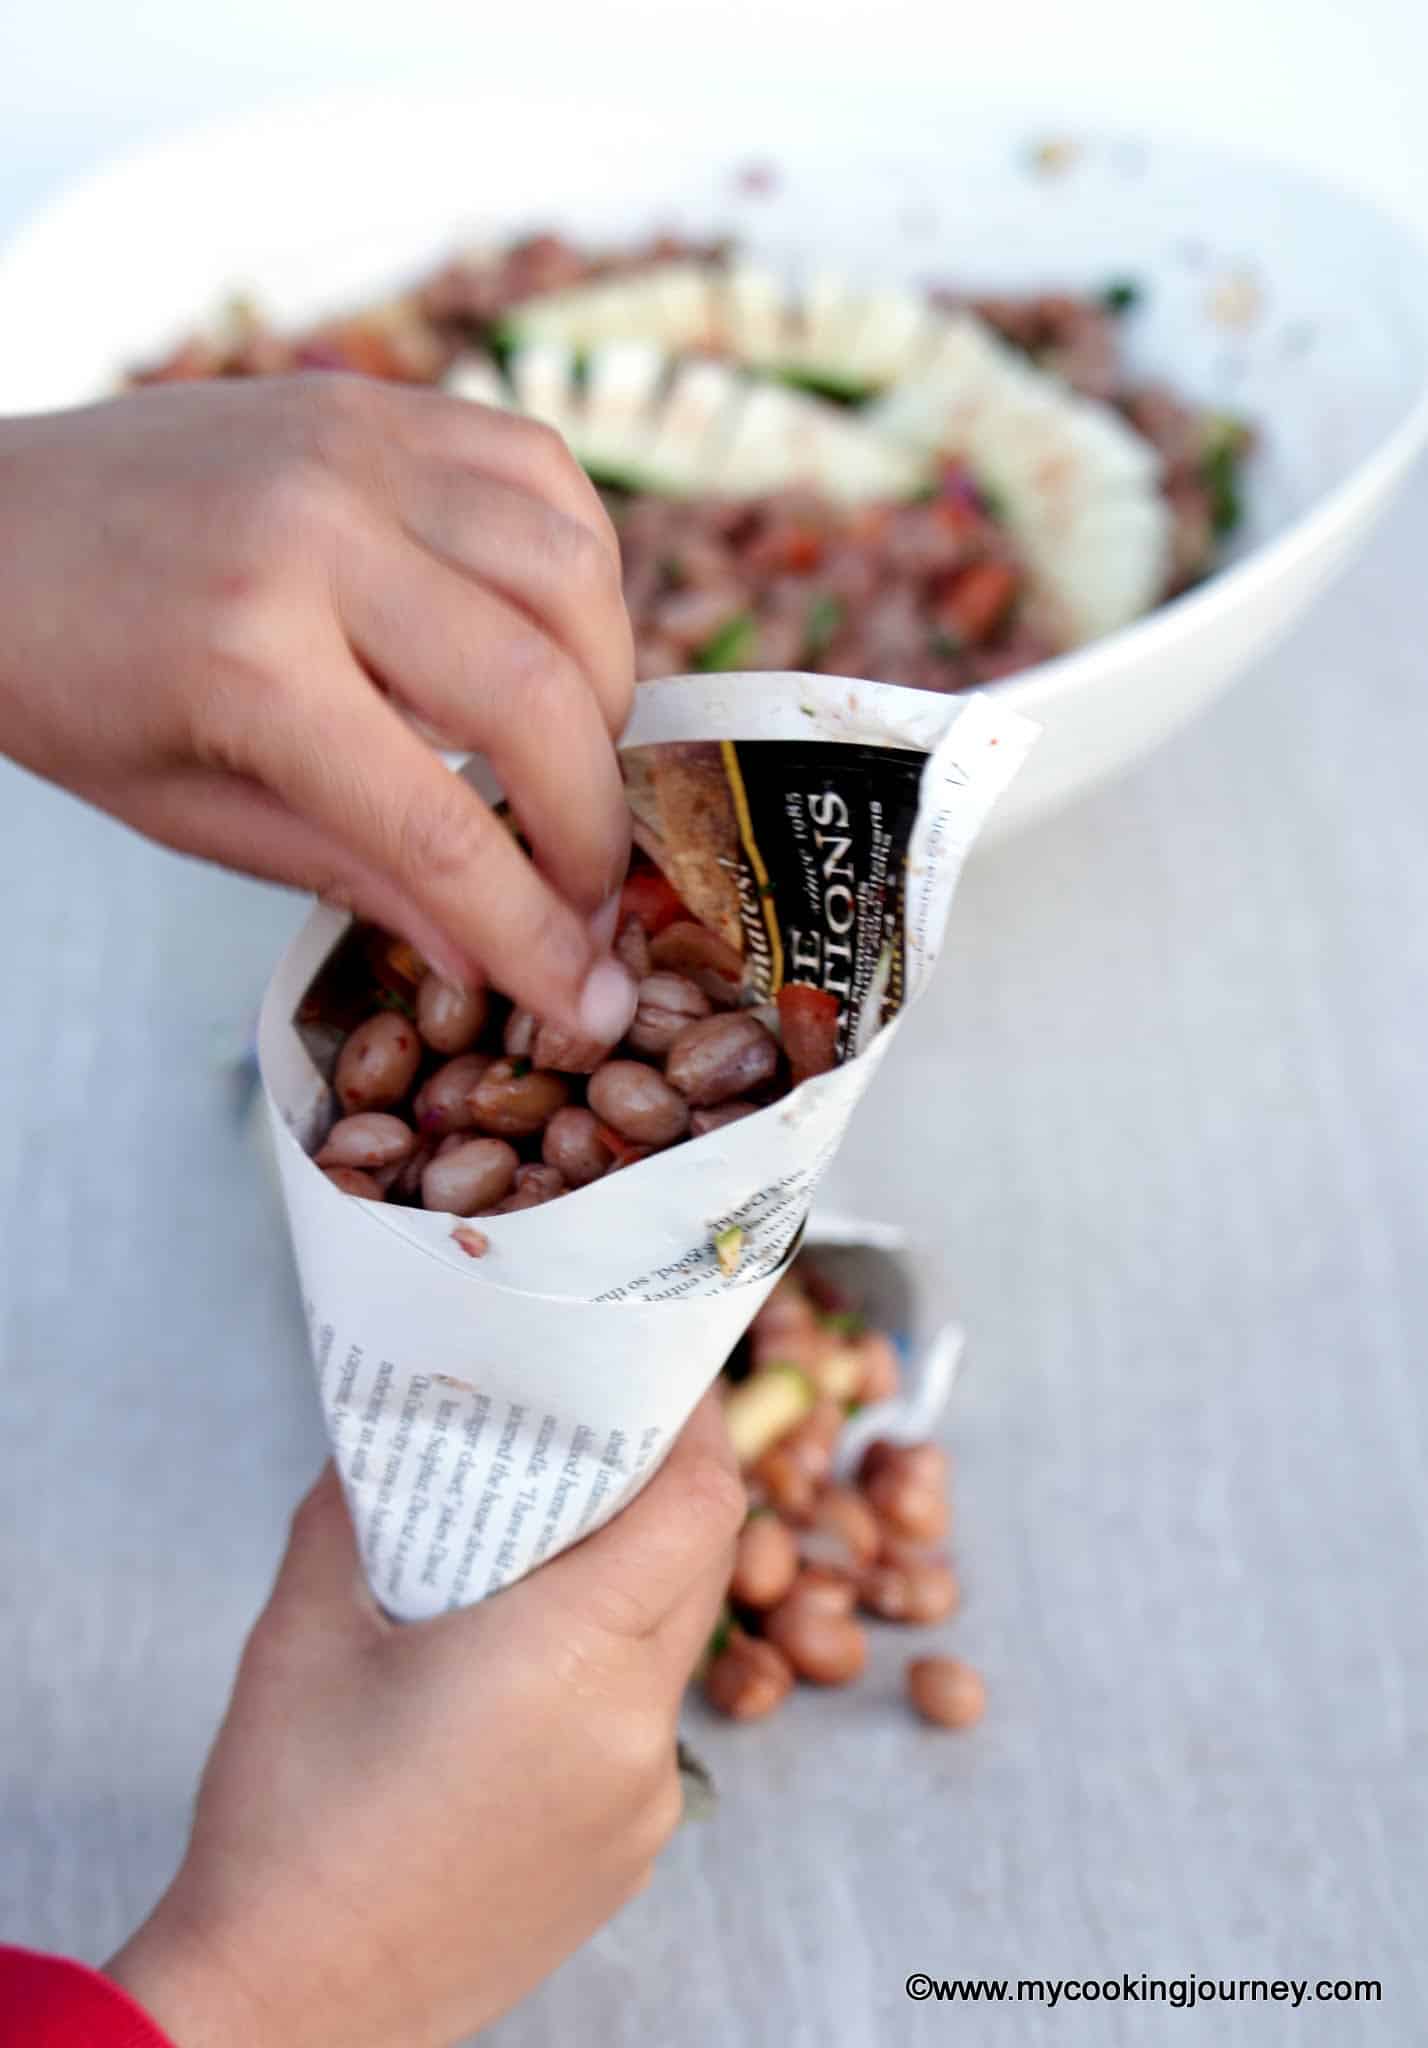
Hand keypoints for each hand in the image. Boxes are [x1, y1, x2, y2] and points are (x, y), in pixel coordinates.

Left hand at [0, 377, 636, 1037]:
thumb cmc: (62, 678)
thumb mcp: (187, 812)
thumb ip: (353, 876)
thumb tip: (490, 960)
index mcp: (242, 660)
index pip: (439, 827)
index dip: (534, 933)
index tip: (591, 999)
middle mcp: (315, 534)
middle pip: (536, 696)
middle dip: (592, 827)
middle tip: (590, 894)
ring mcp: (354, 447)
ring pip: (572, 572)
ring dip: (607, 691)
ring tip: (569, 761)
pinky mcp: (376, 404)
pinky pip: (544, 473)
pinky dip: (582, 569)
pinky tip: (549, 636)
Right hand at [106, 1395, 742, 2047]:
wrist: (283, 2007)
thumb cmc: (288, 1816)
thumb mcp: (305, 1627)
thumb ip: (355, 1507)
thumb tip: (382, 1435)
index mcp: (573, 1654)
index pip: (701, 1506)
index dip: (694, 1429)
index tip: (657, 1384)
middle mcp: (635, 1730)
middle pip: (699, 1569)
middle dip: (660, 1496)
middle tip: (590, 1452)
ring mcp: (642, 1804)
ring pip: (672, 1652)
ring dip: (631, 1591)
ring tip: (540, 1568)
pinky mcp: (626, 1857)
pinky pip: (645, 1731)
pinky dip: (609, 1679)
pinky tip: (521, 1681)